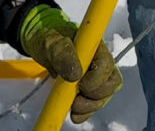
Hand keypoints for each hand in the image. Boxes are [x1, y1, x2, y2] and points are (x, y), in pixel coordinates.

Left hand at [19, 5, 121, 123]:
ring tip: (72, 105)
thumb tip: (76, 74)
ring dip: (89, 106)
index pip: (106, 64)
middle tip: (75, 98)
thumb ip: (62, 53)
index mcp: (93, 45)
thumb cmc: (49, 40)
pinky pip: (94, 105)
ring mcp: (96, 76)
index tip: (79, 83)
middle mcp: (99, 60)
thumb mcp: (50, 42)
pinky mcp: (89, 89)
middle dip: (94, 96)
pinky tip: (74, 114)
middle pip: (110, 84)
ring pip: (103, 97)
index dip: (97, 79)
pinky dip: (85, 113)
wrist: (44, 47)